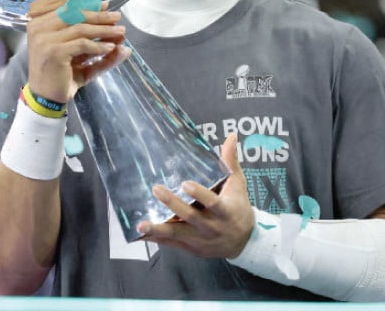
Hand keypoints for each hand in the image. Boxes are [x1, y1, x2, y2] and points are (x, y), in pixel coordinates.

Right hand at [26, 0, 129, 102]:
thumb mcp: (80, 54)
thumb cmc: (61, 73)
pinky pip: (82, 44)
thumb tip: (124, 40)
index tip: (104, 3)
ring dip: (104, 29)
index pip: (63, 3)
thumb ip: (98, 44)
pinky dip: (99, 45)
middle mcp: (38, 27)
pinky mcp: (54, 51)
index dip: (85, 0)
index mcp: (39, 21)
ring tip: (120, 32)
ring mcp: (44, 39)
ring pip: (81, 27)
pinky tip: (111, 47)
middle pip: (75, 13)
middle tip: (117, 17)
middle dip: (99, 14)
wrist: (46, 97)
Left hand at [137, 134, 254, 258]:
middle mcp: (212, 227)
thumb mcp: (238, 185)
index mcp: (225, 211)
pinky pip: (172, 244)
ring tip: (141, 224)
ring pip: (178, 234)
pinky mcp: (191, 247)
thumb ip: (231, 162)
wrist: (243, 241)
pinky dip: (157, 239)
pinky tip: (141, 234)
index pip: (212, 203)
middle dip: (172, 204)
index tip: (185, 183)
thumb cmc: (239, 207)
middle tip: (156, 189)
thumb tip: (232, 136)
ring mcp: (200, 239)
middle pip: (190, 217)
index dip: (199, 194)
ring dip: (159, 229)